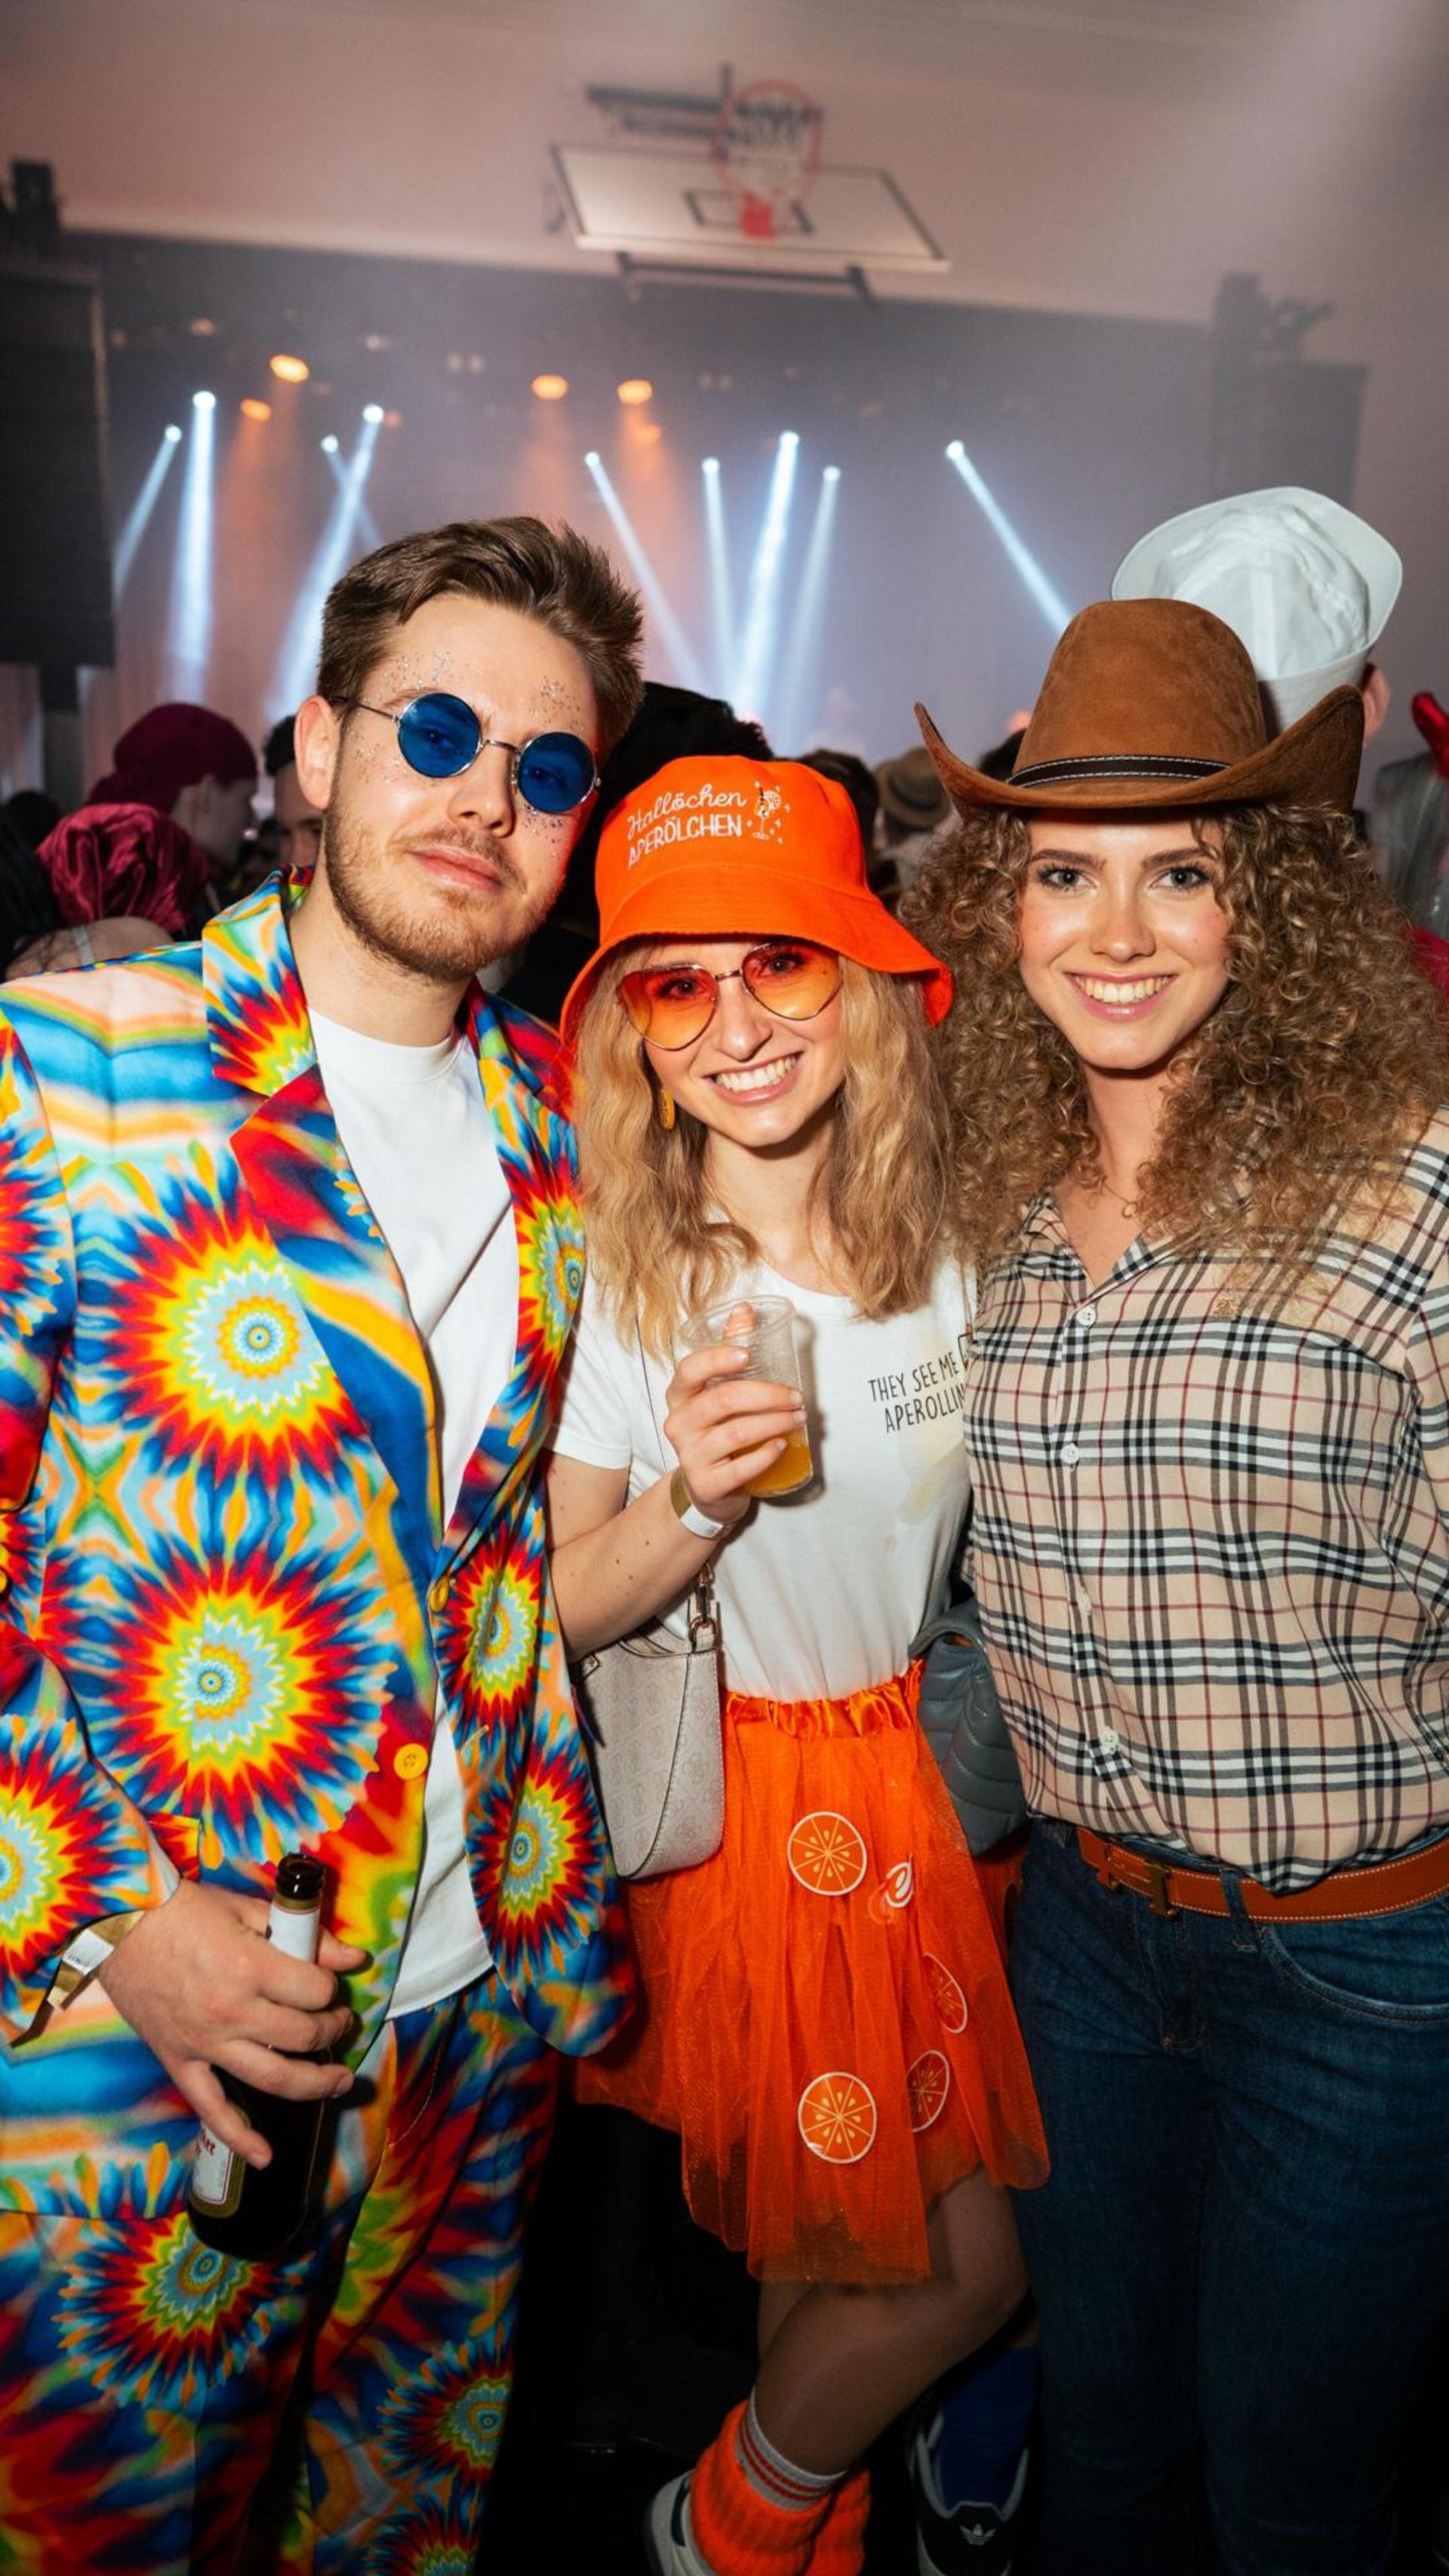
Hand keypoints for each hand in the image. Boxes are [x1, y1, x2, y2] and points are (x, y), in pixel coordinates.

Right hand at [97, 1878, 365, 2168]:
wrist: (117, 1926)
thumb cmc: (182, 1910)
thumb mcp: (248, 1909)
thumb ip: (304, 1936)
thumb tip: (353, 1958)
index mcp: (250, 1968)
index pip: (315, 1991)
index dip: (331, 1988)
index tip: (330, 1983)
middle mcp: (231, 2012)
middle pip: (303, 2036)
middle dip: (333, 2029)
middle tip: (339, 2021)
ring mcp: (204, 2044)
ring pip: (274, 2078)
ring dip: (316, 2083)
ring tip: (339, 2080)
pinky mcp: (179, 2062)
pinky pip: (212, 2109)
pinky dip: (240, 2137)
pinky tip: (265, 2156)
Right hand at [663, 1325, 805, 1525]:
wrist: (705, 1487)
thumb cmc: (715, 1430)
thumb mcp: (716, 1392)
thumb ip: (729, 1349)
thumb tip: (744, 1309)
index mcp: (679, 1396)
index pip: (689, 1370)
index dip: (717, 1359)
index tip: (747, 1354)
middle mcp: (678, 1423)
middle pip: (722, 1400)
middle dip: (767, 1395)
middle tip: (796, 1396)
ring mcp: (689, 1456)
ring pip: (736, 1433)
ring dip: (774, 1422)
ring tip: (798, 1417)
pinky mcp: (706, 1484)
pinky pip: (740, 1468)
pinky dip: (766, 1455)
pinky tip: (782, 1445)